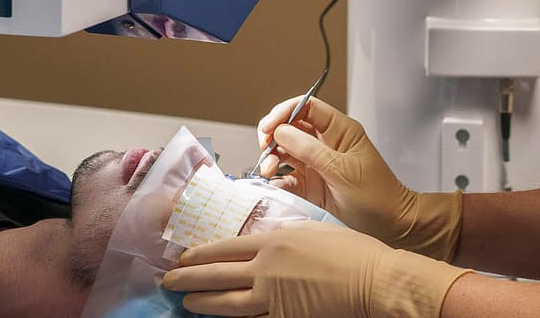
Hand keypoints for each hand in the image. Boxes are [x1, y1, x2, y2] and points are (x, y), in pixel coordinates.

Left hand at [163, 221, 466, 317]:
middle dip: (189, 278)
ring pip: (227, 301)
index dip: (201, 253)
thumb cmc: (351, 251)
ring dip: (202, 302)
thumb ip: (286, 237)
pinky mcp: (283, 316)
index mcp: (273, 241)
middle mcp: (266, 268)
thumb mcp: (314, 231)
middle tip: (168, 280)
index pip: (226, 246)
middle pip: (217, 273)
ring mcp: (272, 296)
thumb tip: (269, 240)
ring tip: (186, 303)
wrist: (371, 279)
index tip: (184, 256)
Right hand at [255, 98, 461, 259]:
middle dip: (272, 136)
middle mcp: (325, 144)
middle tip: (264, 149)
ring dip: (272, 158)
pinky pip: (286, 177)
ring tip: (270, 171)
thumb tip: (281, 132)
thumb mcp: (343, 170)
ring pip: (284, 151)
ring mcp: (316, 164)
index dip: (284, 112)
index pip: (306, 107)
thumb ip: (311, 151)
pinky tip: (274, 184)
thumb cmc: (377, 195)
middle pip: (289, 128)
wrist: (390, 226)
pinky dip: (276, 180)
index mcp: (339, 130)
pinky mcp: (310, 186)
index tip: (268, 127)